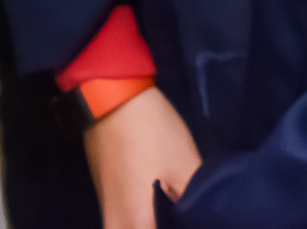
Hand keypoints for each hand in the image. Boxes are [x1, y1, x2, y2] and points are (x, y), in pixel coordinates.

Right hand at [84, 87, 200, 228]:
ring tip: (171, 222)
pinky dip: (135, 225)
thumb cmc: (149, 132)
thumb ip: (192, 200)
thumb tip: (201, 218)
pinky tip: (156, 218)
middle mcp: (112, 219)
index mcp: (132, 220)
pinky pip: (119, 221)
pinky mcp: (105, 186)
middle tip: (177, 225)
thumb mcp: (183, 164)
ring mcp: (105, 201)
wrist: (109, 92)